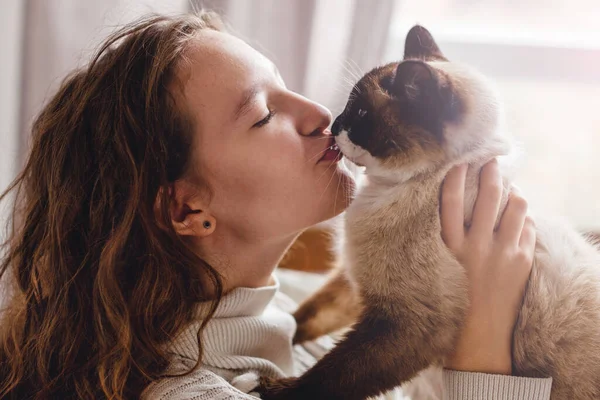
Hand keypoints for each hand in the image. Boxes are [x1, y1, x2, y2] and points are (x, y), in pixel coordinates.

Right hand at [440, 160, 535, 374]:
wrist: (483, 323)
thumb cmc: (458, 286)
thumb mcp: (447, 258)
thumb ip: (453, 231)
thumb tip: (466, 195)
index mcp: (451, 246)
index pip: (450, 202)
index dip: (455, 178)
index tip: (459, 162)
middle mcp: (477, 247)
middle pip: (489, 195)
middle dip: (492, 171)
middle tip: (492, 160)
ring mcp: (503, 253)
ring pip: (516, 204)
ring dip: (513, 192)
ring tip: (509, 190)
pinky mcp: (523, 259)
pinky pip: (528, 224)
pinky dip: (523, 217)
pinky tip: (516, 219)